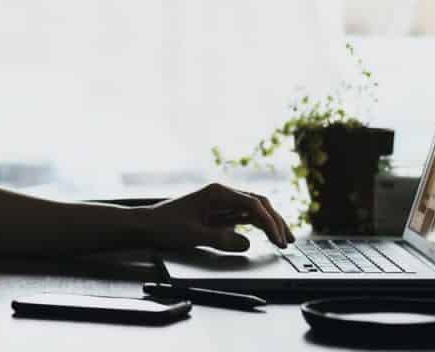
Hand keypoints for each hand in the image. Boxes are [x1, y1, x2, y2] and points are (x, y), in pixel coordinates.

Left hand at [143, 183, 293, 251]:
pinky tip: (267, 234)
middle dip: (276, 221)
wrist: (147, 224)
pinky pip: (244, 215)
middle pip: (259, 203)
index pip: (253, 204)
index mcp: (217, 193)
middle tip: (288, 241)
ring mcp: (221, 201)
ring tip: (284, 238)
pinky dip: (258, 225)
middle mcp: (222, 193)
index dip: (269, 222)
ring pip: (254, 209)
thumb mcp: (193, 235)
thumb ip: (221, 239)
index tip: (278, 239)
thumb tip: (247, 242)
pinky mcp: (219, 211)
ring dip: (270, 222)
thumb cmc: (166, 226)